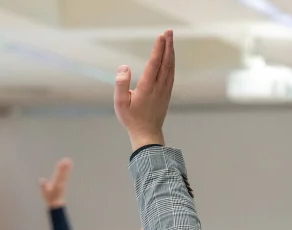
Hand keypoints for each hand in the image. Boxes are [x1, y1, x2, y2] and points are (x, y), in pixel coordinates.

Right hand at [39, 158, 71, 207]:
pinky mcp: (62, 182)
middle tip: (67, 160)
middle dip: (64, 167)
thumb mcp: (45, 193)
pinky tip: (64, 164)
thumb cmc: (49, 197)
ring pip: (64, 174)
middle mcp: (61, 182)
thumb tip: (41, 180)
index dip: (60, 170)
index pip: (59, 176)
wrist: (56, 203)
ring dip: (66, 167)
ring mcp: (62, 182)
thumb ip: (43, 186)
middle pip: (63, 174)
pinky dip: (64, 169)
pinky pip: (64, 174)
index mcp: (57, 184)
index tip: (62, 164)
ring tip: (67, 160)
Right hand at [114, 29, 174, 149]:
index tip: (161, 36)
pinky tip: (171, 58)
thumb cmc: (131, 119)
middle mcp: (159, 87)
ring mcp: (165, 90)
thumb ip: (121, 84)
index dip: (158, 49)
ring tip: (170, 40)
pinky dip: (171, 62)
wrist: (147, 135)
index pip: (154, 63)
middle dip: (168, 45)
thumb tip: (124, 67)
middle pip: (166, 62)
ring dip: (171, 52)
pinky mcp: (167, 93)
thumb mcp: (120, 103)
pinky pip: (171, 74)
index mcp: (147, 87)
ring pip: (170, 67)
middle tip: (168, 31)